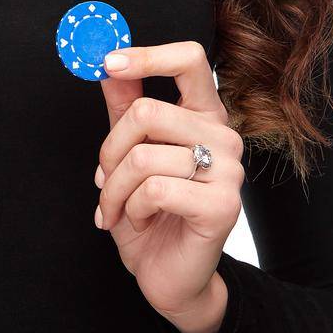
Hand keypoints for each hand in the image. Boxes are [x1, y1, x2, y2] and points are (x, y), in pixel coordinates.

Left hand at [94, 41, 244, 332]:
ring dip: (113, 188)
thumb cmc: (150, 214)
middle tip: (103, 179)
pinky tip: (140, 221)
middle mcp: (224, 137)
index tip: (108, 62)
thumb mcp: (128, 156)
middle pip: (147, 112)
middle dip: (109, 151)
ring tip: (115, 208)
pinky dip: (131, 208)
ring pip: (143, 155)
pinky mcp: (222, 205)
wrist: (168, 276)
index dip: (146, 56)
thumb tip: (107, 64)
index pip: (190, 59)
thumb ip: (124, 107)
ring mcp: (229, 171)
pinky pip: (153, 189)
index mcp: (204, 116)